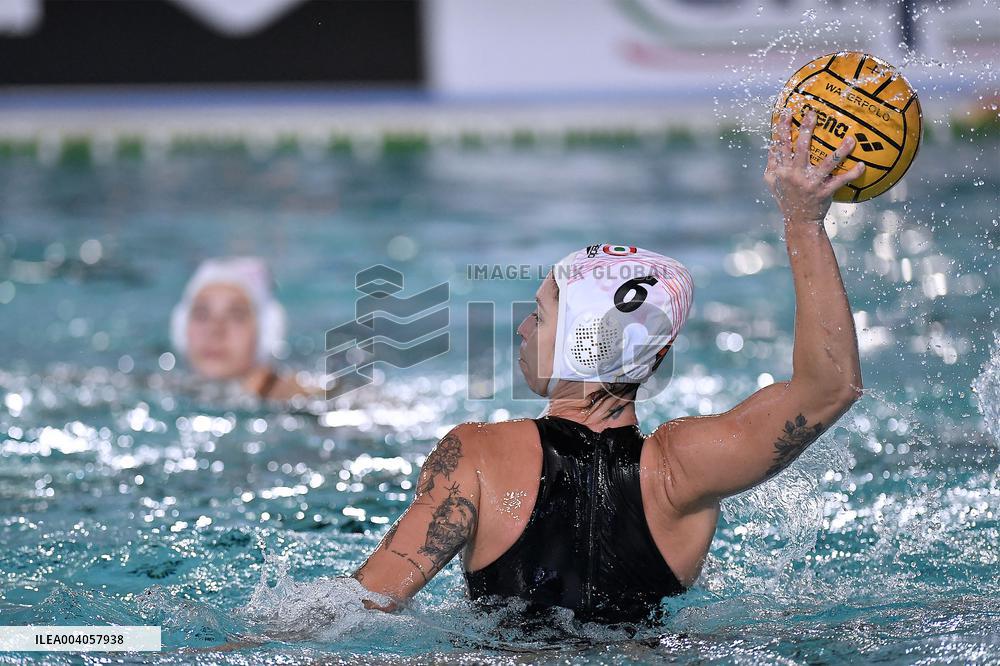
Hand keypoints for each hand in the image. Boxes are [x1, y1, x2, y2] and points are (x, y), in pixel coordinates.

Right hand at [764, 109, 864, 223]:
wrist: (798, 221)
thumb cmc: (786, 199)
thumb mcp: (773, 183)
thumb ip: (772, 163)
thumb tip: (772, 143)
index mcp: (782, 171)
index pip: (780, 146)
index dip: (782, 128)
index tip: (787, 111)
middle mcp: (795, 175)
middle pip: (801, 149)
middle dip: (806, 130)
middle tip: (814, 113)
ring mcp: (810, 184)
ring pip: (827, 164)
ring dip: (840, 151)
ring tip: (851, 139)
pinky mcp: (823, 193)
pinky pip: (840, 181)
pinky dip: (852, 173)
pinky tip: (862, 165)